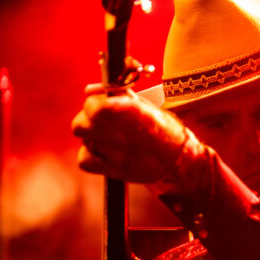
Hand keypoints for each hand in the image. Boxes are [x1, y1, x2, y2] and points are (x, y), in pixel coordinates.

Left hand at [71, 84, 187, 182]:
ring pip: (85, 141)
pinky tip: (106, 155)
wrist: (180, 162)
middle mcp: (116, 130)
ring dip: (94, 140)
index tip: (104, 109)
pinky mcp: (111, 169)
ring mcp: (113, 152)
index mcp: (125, 110)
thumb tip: (91, 90)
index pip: (90, 103)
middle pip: (80, 124)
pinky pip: (84, 160)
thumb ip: (117, 97)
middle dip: (89, 123)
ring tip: (112, 142)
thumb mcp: (144, 106)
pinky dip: (91, 157)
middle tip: (105, 126)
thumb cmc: (164, 131)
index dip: (95, 105)